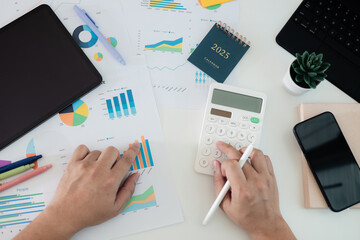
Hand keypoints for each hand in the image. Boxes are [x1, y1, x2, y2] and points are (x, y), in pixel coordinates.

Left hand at [15, 143, 139, 239]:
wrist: (66, 215)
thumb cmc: (89, 213)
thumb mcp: (115, 208)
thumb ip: (128, 190)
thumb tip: (135, 176)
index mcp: (111, 181)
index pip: (126, 160)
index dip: (133, 151)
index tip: (135, 146)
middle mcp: (98, 171)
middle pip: (113, 150)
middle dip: (115, 156)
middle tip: (111, 167)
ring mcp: (85, 166)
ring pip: (98, 151)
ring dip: (100, 158)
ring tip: (96, 171)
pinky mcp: (73, 164)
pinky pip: (82, 148)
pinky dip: (86, 153)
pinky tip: (87, 163)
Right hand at [213, 141, 294, 239]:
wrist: (266, 224)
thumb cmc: (247, 217)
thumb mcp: (225, 204)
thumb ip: (218, 183)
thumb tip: (215, 166)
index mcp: (243, 190)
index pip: (231, 165)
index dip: (223, 165)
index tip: (222, 170)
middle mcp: (256, 182)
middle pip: (240, 156)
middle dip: (228, 151)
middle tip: (222, 146)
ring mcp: (265, 178)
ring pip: (255, 153)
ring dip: (245, 151)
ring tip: (239, 154)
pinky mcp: (271, 177)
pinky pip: (266, 159)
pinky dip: (257, 156)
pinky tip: (250, 160)